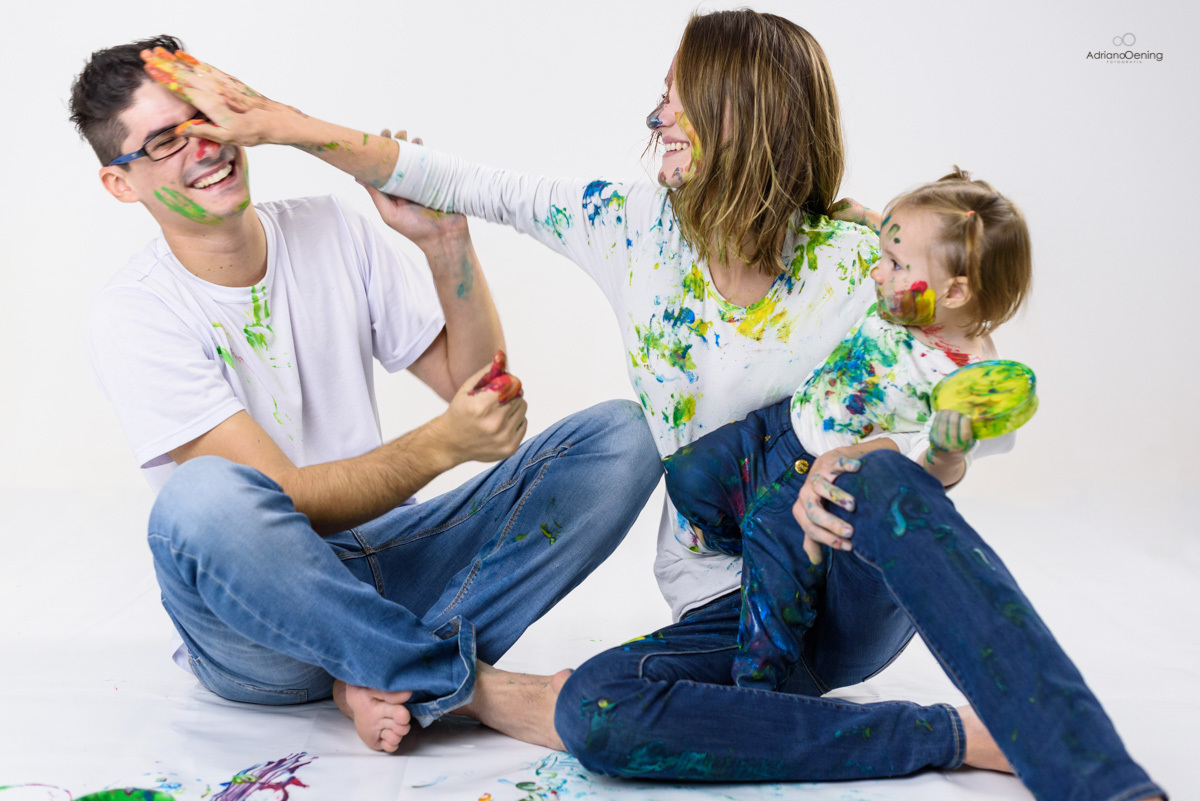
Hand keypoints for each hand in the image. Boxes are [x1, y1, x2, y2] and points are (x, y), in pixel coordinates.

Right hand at [140, 47, 306, 145]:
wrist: (274, 120)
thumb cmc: (251, 131)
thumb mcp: (224, 136)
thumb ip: (201, 131)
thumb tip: (179, 131)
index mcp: (211, 103)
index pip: (182, 87)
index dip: (164, 77)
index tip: (149, 69)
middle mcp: (215, 89)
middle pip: (184, 74)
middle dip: (163, 64)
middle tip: (145, 55)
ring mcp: (222, 82)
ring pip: (194, 68)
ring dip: (175, 59)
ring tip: (159, 51)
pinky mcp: (229, 80)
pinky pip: (207, 68)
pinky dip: (193, 61)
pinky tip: (184, 56)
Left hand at [359, 128, 468, 248]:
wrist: (446, 238)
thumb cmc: (416, 230)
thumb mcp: (390, 214)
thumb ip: (376, 195)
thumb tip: (359, 176)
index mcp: (395, 193)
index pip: (384, 169)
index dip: (380, 154)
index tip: (377, 140)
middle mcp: (408, 186)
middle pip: (399, 161)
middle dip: (396, 145)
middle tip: (394, 133)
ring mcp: (423, 182)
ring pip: (415, 160)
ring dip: (411, 146)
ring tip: (408, 136)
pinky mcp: (438, 181)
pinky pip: (430, 163)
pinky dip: (425, 152)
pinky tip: (420, 144)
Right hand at [434, 355, 526, 463]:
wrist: (451, 443)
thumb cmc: (460, 412)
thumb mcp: (467, 388)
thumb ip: (486, 372)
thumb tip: (502, 357)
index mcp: (481, 406)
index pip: (511, 384)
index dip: (507, 381)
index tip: (502, 384)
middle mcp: (493, 423)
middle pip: (518, 396)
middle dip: (510, 394)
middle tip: (497, 399)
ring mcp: (503, 437)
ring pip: (523, 409)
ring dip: (514, 407)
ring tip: (497, 412)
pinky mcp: (510, 447)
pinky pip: (524, 424)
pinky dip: (515, 421)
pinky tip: (500, 425)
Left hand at [792, 448, 860, 562]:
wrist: (827, 467)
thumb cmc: (823, 499)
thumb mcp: (817, 518)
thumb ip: (814, 539)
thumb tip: (815, 562)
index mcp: (802, 510)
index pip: (811, 528)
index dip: (828, 539)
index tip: (849, 547)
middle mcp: (806, 493)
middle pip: (814, 511)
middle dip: (831, 523)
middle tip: (850, 531)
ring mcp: (817, 476)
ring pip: (821, 487)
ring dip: (836, 496)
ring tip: (852, 505)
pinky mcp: (829, 462)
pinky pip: (836, 464)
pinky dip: (846, 465)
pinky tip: (857, 469)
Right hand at [829, 197, 880, 233]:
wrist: (868, 217)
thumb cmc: (856, 214)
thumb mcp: (842, 215)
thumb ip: (834, 216)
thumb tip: (828, 218)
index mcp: (844, 200)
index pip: (832, 206)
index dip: (829, 213)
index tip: (826, 219)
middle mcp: (847, 202)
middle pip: (836, 209)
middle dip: (833, 215)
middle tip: (831, 221)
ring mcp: (851, 207)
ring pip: (840, 212)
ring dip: (838, 217)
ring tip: (837, 222)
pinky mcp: (854, 212)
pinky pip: (845, 215)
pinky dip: (843, 218)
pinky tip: (844, 222)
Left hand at [928, 409, 973, 459]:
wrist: (945, 457)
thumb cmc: (960, 446)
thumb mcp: (968, 443)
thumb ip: (970, 432)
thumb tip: (971, 414)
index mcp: (962, 447)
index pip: (965, 432)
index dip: (965, 422)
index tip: (966, 415)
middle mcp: (951, 445)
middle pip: (952, 426)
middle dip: (955, 416)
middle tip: (957, 411)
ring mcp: (940, 441)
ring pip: (943, 424)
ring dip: (946, 414)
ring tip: (950, 410)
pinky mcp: (932, 437)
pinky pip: (935, 423)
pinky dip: (939, 416)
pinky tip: (943, 412)